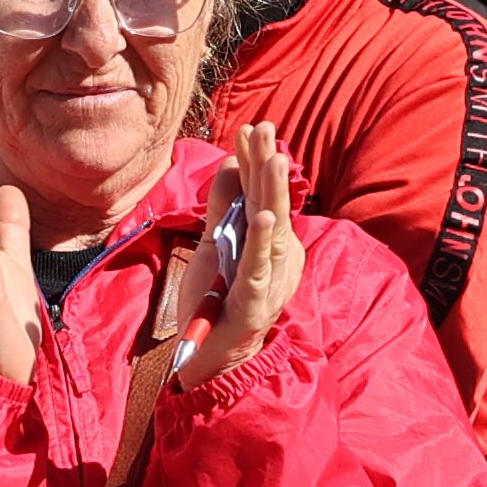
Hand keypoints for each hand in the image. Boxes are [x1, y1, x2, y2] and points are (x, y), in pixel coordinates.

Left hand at [161, 122, 303, 386]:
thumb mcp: (214, 244)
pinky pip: (259, 267)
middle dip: (267, 164)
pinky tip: (264, 217)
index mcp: (268, 242)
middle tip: (265, 128)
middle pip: (271, 203)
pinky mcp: (256, 302)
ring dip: (273, 193)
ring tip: (274, 159)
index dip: (255, 161)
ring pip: (273, 229)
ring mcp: (270, 279)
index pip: (262, 193)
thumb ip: (223, 208)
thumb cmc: (214, 302)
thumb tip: (233, 163)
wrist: (209, 358)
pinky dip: (262, 241)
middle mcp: (276, 257)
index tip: (248, 128)